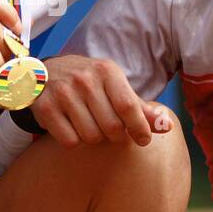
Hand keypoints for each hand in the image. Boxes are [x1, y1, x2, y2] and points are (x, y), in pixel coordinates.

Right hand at [29, 54, 172, 147]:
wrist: (45, 73)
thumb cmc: (90, 84)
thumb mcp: (115, 87)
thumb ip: (140, 108)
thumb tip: (167, 126)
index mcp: (106, 71)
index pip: (128, 106)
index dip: (139, 128)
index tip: (143, 140)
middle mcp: (84, 79)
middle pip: (111, 127)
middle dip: (115, 136)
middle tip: (110, 130)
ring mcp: (63, 92)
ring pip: (91, 137)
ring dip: (94, 138)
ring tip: (89, 125)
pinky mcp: (45, 107)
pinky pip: (70, 140)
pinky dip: (74, 140)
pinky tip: (71, 127)